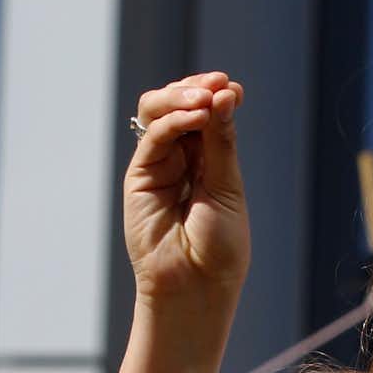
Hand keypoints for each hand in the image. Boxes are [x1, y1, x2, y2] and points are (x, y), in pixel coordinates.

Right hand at [124, 72, 249, 324]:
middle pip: (178, 106)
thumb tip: (225, 94)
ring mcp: (158, 166)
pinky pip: (152, 138)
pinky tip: (195, 117)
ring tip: (203, 99)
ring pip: (158, 113)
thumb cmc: (218, 248)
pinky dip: (173, 121)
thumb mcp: (227, 187)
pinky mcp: (139, 177)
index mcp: (208, 161)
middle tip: (218, 85)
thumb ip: (221, 141)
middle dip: (197, 90)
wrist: (195, 287)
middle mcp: (181, 159)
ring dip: (181, 97)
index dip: (216, 95)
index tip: (232, 88)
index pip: (207, 114)